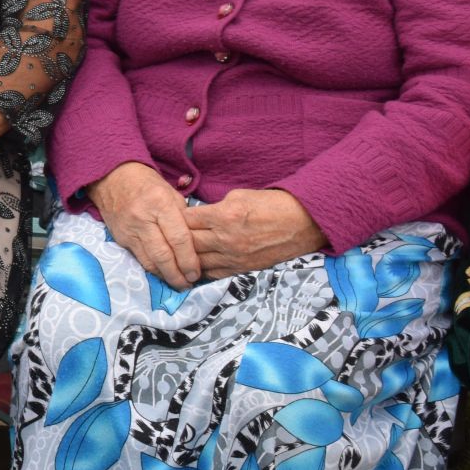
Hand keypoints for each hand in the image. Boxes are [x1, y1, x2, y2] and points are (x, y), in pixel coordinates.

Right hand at [89, 162, 200, 288]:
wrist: (111, 177)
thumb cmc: (147, 183)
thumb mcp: (170, 193)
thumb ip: (183, 217)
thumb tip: (196, 243)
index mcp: (160, 204)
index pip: (179, 238)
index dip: (189, 260)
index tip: (197, 273)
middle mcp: (143, 218)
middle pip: (164, 255)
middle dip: (178, 274)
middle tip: (189, 284)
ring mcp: (129, 230)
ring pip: (150, 261)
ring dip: (165, 276)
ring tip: (178, 283)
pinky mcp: (120, 238)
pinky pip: (139, 259)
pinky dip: (153, 269)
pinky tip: (163, 273)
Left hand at [182, 188, 325, 276]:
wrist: (302, 222)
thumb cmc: (271, 204)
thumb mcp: (238, 195)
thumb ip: (215, 207)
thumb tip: (198, 214)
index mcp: (223, 216)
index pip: (186, 220)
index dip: (175, 218)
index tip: (169, 217)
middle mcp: (226, 239)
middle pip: (188, 243)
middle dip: (175, 239)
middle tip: (167, 237)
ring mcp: (234, 257)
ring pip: (198, 261)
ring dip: (186, 258)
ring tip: (175, 254)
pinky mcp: (243, 268)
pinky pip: (214, 273)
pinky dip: (203, 269)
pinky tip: (195, 266)